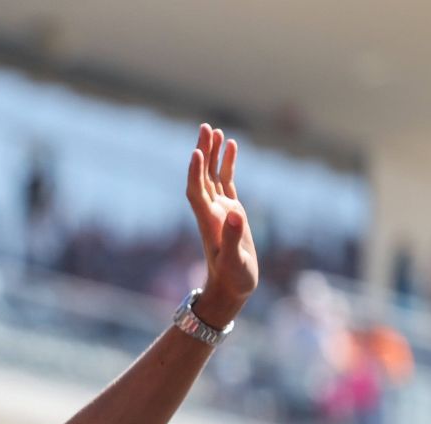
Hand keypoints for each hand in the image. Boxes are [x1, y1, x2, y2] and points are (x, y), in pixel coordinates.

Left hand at [185, 123, 258, 320]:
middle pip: (202, 177)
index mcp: (209, 222)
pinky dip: (227, 163)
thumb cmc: (232, 278)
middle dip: (202, 152)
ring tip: (214, 130)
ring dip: (212, 153)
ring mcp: (220, 209)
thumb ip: (233, 238)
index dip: (194, 173)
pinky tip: (231, 146)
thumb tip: (236, 213)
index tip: (195, 153)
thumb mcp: (234, 262)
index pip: (196, 192)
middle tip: (205, 128)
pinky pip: (226, 181)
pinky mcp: (231, 210)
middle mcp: (210, 212)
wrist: (231, 288)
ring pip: (212, 175)